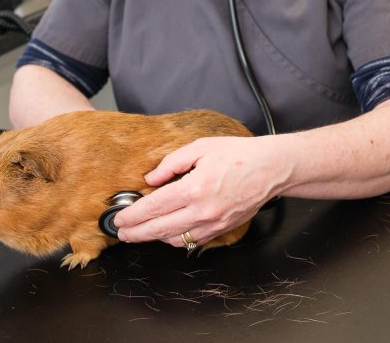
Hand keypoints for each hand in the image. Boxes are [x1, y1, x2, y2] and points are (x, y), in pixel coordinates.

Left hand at [112, 135, 284, 247]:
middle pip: (160, 229)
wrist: (271, 168)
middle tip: (120, 233)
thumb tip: (151, 178)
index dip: (133, 215)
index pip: (154, 207)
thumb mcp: (201, 148)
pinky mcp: (222, 229)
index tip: (119, 219)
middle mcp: (203, 210)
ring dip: (154, 238)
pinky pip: (192, 241)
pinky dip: (175, 239)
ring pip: (175, 239)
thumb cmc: (238, 154)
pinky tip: (166, 232)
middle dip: (136, 233)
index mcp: (195, 187)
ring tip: (139, 232)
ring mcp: (213, 224)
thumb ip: (171, 163)